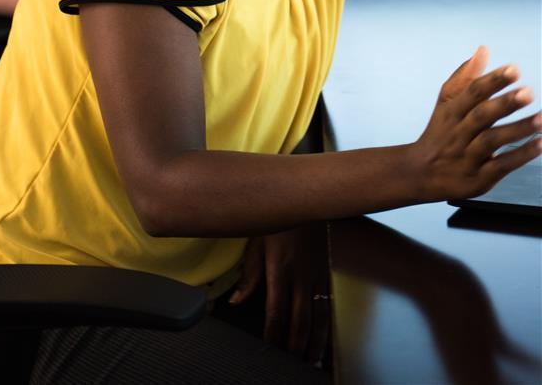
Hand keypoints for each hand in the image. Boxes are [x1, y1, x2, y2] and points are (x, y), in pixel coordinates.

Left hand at [229, 225, 330, 363]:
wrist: (306, 198)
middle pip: (300, 318)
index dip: (274, 333)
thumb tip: (234, 302)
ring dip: (315, 340)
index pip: (276, 310)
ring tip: (311, 361)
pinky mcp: (325, 270)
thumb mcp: (255, 241)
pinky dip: (327, 324)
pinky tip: (324, 338)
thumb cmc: (276, 218)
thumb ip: (248, 275)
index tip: (270, 349)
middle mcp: (300, 274)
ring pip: (318, 315)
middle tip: (292, 364)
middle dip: (296, 344)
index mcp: (279, 268)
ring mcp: (316, 273)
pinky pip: (328, 302)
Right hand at [414, 46, 541, 201]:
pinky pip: (501, 166)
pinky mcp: (479, 178)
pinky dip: (520, 155)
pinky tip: (540, 144)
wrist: (420, 174)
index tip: (514, 69)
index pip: (472, 93)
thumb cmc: (440, 132)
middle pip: (481, 116)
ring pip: (492, 141)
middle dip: (505, 104)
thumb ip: (465, 77)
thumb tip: (483, 49)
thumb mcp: (446, 103)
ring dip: (518, 129)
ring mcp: (467, 156)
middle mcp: (458, 133)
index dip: (493, 81)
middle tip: (529, 93)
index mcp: (451, 112)